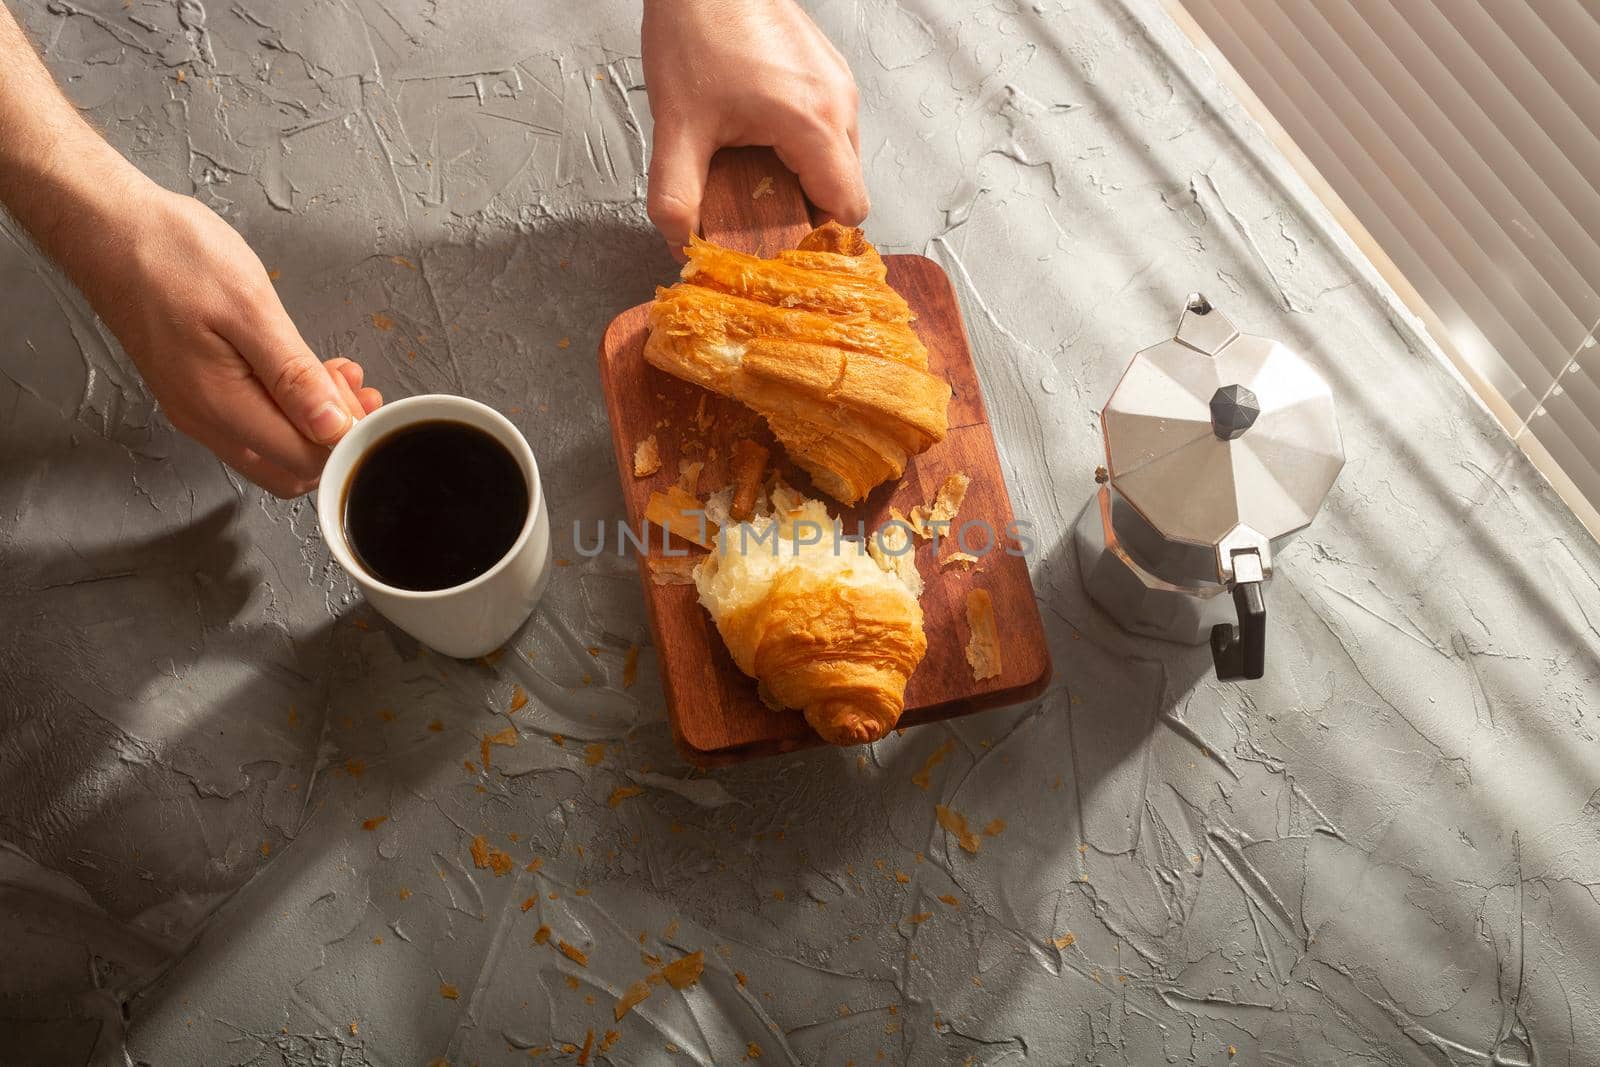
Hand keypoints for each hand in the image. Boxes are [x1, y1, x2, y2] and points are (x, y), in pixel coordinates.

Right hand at [74, 185, 381, 496]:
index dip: (343, 438)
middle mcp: (204, 420)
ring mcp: (196, 408)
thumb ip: (293, 375)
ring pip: (271, 447)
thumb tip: (332, 427)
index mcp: (219, 406)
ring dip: (311, 421)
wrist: (106, 228)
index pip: (303, 461)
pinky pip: (251, 421)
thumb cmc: (171, 256)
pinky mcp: (194, 390)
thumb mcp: (249, 308)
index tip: (362, 399)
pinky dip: (287, 405)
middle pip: (288, 469)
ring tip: (335, 373)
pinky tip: (304, 369)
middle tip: (353, 388)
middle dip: (332, 438)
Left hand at [642, 0, 865, 252]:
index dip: (816, 237)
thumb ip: (677, 195)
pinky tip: (753, 133)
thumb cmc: (698, 28)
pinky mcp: (824, 68)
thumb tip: (681, 242)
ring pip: (835, 156)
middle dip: (800, 207)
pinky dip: (797, 143)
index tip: (780, 243)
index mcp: (816, 123)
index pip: (848, 210)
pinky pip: (825, 124)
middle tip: (752, 206)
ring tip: (748, 166)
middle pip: (842, 187)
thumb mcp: (677, 126)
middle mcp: (839, 102)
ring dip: (797, 173)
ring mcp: (836, 81)